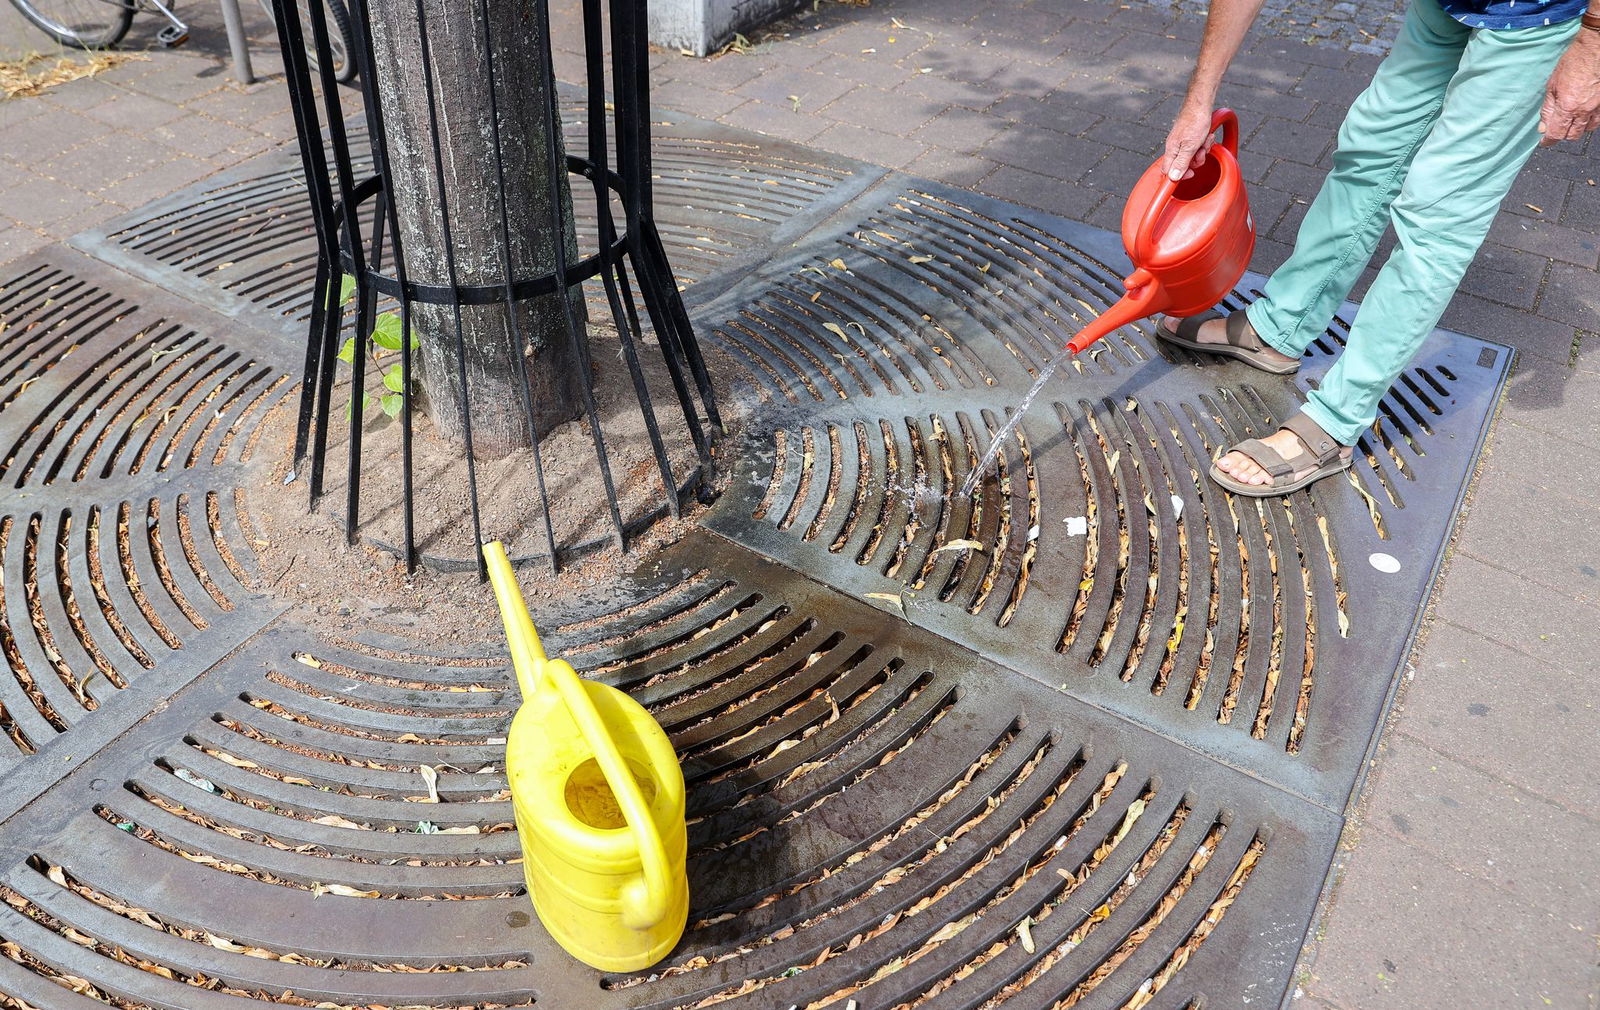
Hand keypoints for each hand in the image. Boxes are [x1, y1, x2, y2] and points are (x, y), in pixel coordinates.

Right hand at [1165, 102, 1216, 179]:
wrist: (1200, 104)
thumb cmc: (1195, 121)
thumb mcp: (1190, 146)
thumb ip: (1181, 163)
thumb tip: (1173, 177)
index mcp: (1171, 150)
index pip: (1168, 171)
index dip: (1179, 176)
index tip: (1190, 174)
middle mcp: (1175, 147)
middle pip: (1183, 165)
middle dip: (1196, 160)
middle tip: (1201, 152)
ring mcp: (1182, 142)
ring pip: (1193, 156)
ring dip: (1203, 150)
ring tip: (1205, 140)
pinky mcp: (1190, 137)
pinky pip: (1197, 147)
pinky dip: (1204, 143)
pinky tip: (1206, 136)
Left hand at [1539, 29, 1599, 146]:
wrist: (1596, 48)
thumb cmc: (1573, 62)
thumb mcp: (1552, 85)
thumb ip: (1548, 109)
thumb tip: (1543, 127)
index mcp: (1568, 107)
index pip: (1557, 134)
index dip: (1549, 141)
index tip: (1544, 142)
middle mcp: (1585, 110)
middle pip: (1573, 135)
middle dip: (1563, 135)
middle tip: (1557, 129)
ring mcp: (1599, 107)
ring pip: (1588, 129)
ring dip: (1578, 129)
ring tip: (1571, 121)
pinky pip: (1598, 119)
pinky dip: (1590, 121)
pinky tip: (1585, 114)